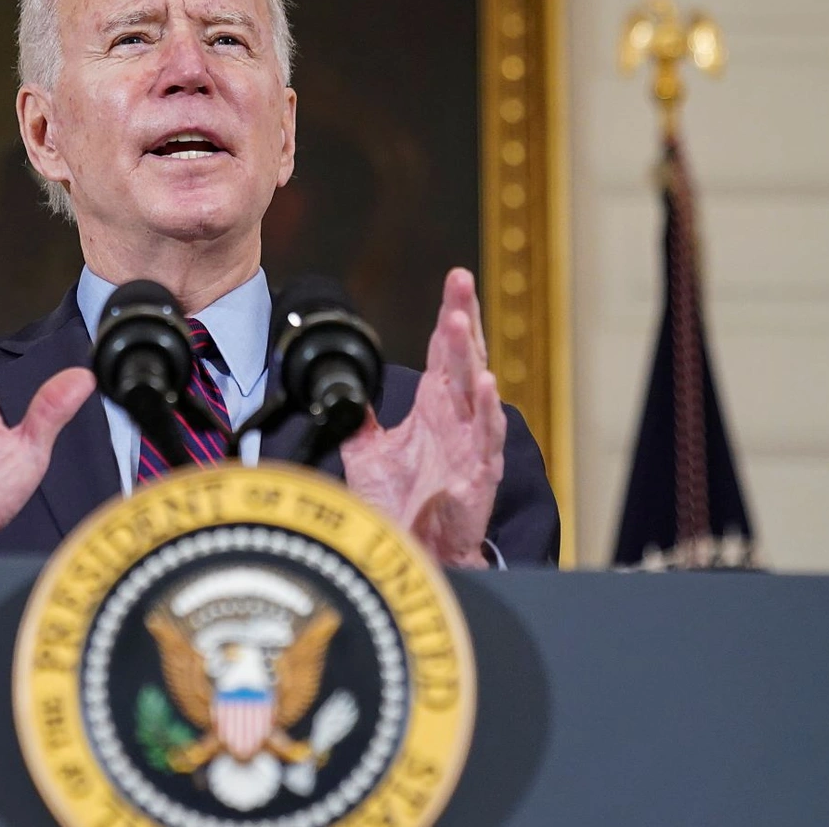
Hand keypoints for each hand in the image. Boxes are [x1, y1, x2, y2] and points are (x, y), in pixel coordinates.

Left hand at [341, 268, 504, 567]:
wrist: (408, 550)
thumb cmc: (398, 503)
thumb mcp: (366, 452)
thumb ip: (358, 417)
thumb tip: (342, 389)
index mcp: (434, 406)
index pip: (444, 350)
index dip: (450, 314)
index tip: (455, 279)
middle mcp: (456, 418)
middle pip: (462, 358)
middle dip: (463, 319)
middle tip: (461, 283)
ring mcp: (471, 444)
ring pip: (475, 392)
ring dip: (469, 357)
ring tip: (461, 324)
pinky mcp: (477, 475)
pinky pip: (486, 439)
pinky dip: (485, 412)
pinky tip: (484, 385)